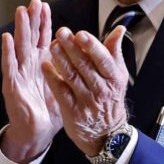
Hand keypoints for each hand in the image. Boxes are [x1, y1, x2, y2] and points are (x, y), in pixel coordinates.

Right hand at [0, 0, 62, 163]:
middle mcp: (29, 65)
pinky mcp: (12, 85)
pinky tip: (7, 38)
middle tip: (34, 1)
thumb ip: (74, 66)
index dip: (43, 22)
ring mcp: (19, 73)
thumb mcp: (66, 83)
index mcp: (42, 63)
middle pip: (30, 37)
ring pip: (19, 47)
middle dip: (32, 19)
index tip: (45, 5)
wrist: (38, 132)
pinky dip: (8, 52)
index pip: (42, 38)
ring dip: (19, 29)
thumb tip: (88, 51)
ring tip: (20, 11)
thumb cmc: (50, 108)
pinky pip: (10, 66)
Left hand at [43, 26, 129, 158]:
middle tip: (61, 33)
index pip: (103, 59)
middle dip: (72, 48)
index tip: (80, 34)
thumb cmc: (110, 98)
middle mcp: (101, 90)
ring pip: (72, 77)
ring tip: (52, 45)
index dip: (92, 46)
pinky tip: (45, 66)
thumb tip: (118, 30)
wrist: (106, 133)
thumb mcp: (118, 76)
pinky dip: (52, 78)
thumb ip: (114, 52)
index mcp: (114, 78)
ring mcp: (87, 102)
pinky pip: (61, 92)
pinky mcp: (73, 112)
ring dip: (60, 60)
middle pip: (85, 66)